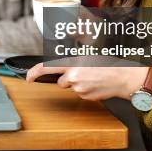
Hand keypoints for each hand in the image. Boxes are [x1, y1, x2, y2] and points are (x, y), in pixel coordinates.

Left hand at [26, 64, 148, 100]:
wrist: (123, 77)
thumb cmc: (108, 62)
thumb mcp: (89, 52)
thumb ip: (73, 57)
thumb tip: (64, 56)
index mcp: (73, 63)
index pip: (47, 68)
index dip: (35, 73)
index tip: (28, 77)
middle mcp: (73, 77)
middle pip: (61, 81)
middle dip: (68, 78)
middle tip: (83, 72)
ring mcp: (79, 89)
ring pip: (71, 87)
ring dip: (77, 83)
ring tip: (92, 77)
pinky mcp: (86, 97)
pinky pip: (80, 93)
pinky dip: (85, 89)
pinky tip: (95, 83)